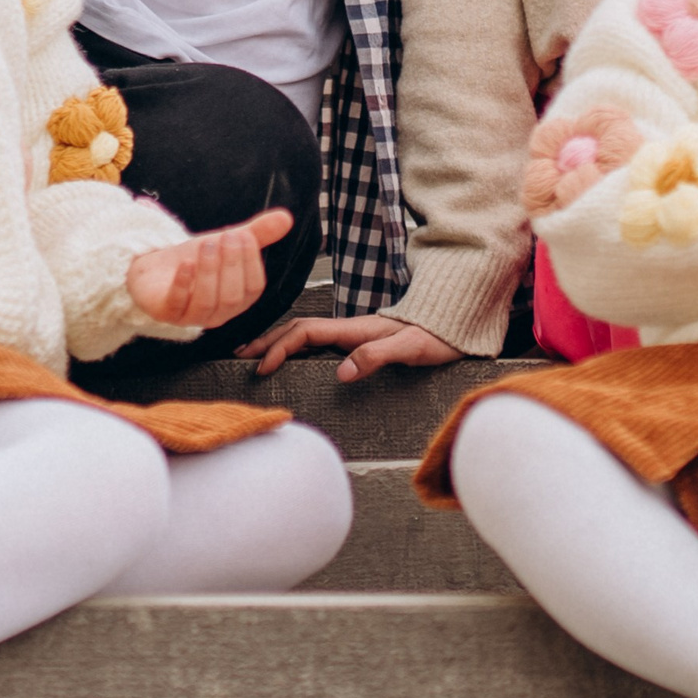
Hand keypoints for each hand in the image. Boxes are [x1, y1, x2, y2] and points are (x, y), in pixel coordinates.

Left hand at [124, 207, 293, 326]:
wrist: (156, 268)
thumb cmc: (195, 260)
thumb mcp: (226, 243)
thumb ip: (257, 233)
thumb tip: (286, 218)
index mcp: (237, 298)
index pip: (253, 287)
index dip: (251, 262)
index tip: (244, 236)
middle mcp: (218, 312)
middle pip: (232, 297)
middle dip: (231, 264)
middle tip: (226, 237)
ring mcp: (191, 315)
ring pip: (207, 303)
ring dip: (209, 272)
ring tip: (207, 245)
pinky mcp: (166, 312)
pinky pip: (177, 305)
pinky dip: (183, 284)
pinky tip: (186, 264)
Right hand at [238, 313, 463, 383]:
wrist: (456, 326)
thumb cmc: (437, 337)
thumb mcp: (411, 348)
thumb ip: (377, 356)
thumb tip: (342, 372)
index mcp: (356, 329)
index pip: (307, 333)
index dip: (281, 348)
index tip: (263, 368)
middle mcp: (350, 329)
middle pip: (299, 330)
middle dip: (268, 342)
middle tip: (241, 357)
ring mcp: (353, 335)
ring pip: (306, 335)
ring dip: (279, 343)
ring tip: (254, 356)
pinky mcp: (359, 342)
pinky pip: (319, 343)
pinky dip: (296, 348)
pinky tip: (290, 358)